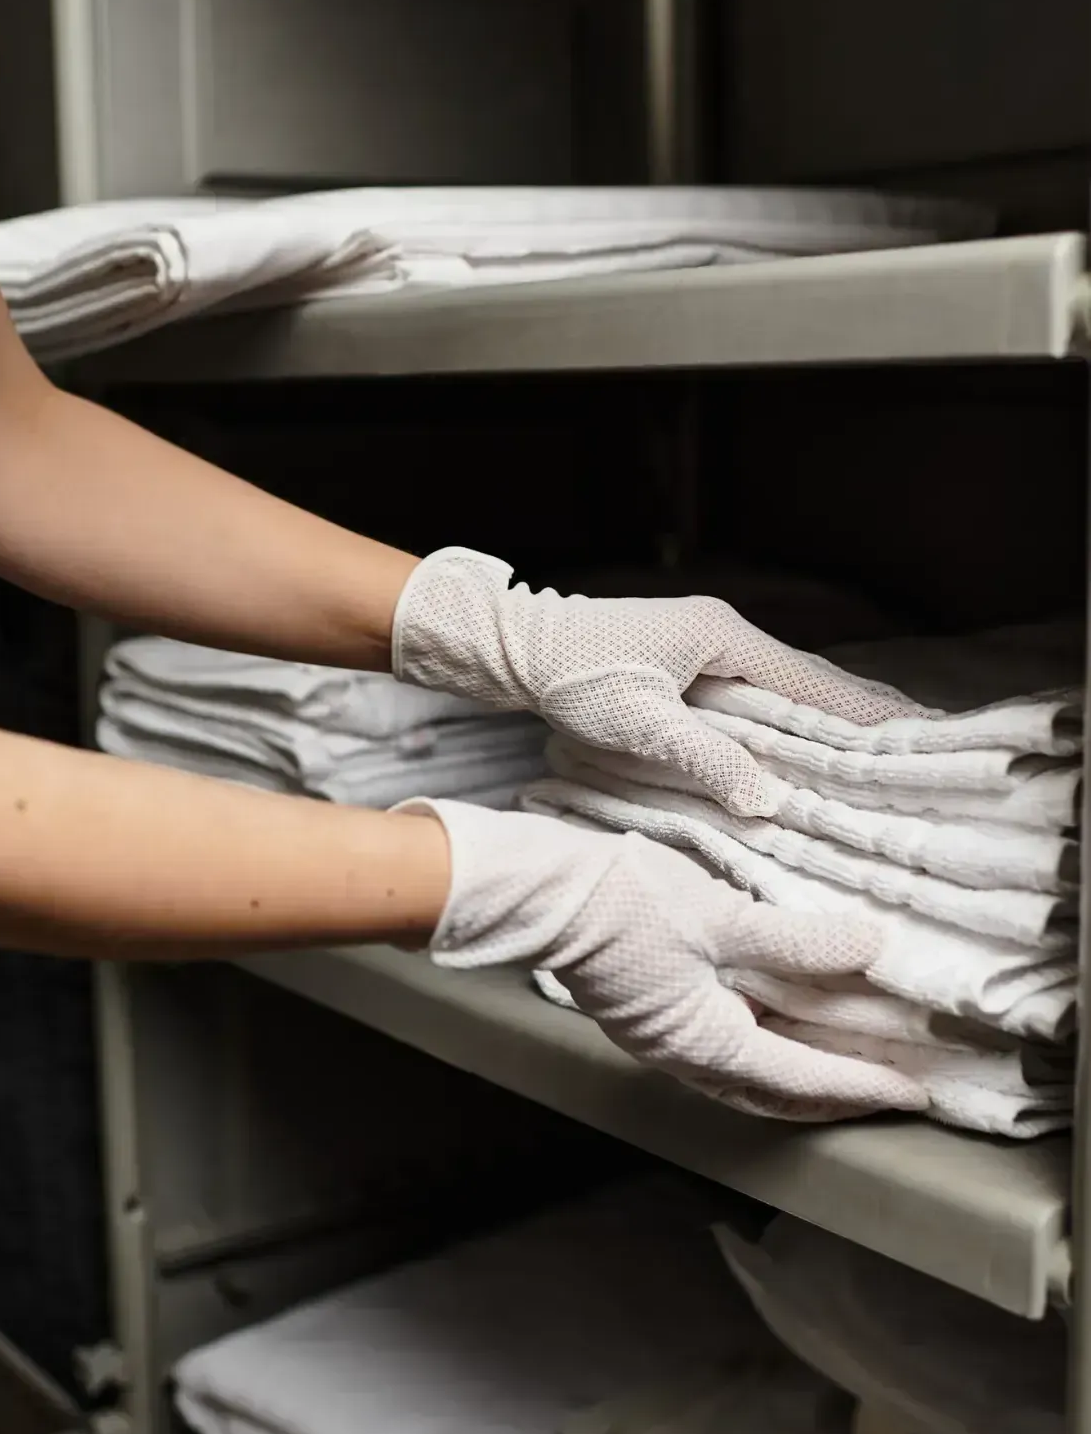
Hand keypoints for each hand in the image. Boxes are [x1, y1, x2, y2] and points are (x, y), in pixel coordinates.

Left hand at [393, 549, 916, 816]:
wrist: (514, 645)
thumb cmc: (571, 677)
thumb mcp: (638, 724)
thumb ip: (705, 758)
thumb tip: (768, 799)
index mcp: (723, 637)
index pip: (813, 681)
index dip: (866, 711)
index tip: (920, 731)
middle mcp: (724, 634)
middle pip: (807, 684)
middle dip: (858, 719)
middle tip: (914, 755)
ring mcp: (705, 646)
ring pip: (779, 693)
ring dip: (820, 725)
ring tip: (871, 763)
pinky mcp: (686, 664)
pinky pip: (749, 699)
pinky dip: (780, 725)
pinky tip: (794, 756)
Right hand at [402, 799, 925, 1121]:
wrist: (540, 889)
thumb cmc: (625, 902)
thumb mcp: (720, 917)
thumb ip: (798, 940)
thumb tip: (870, 948)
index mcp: (706, 1044)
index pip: (803, 1079)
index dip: (863, 1084)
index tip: (916, 1090)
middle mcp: (687, 1055)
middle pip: (776, 1092)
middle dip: (835, 1093)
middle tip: (891, 1084)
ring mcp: (664, 1036)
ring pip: (750, 1069)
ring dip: (801, 1066)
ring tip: (849, 1051)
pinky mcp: (652, 1007)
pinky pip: (727, 1039)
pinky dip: (769, 1035)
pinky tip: (787, 1007)